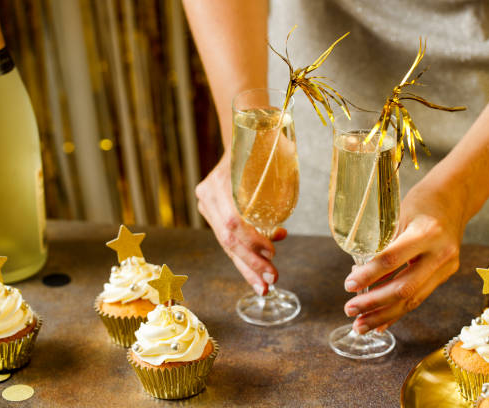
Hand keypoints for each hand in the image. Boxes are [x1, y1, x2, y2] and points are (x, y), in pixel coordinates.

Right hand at [196, 153, 286, 294]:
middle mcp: (208, 196)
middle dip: (252, 263)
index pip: (233, 222)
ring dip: (248, 267)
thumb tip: (281, 226)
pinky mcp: (214, 213)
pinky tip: (260, 270)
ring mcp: (208, 205)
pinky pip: (229, 240)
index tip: (273, 252)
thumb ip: (280, 178)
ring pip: (227, 245)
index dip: (252, 242)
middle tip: (273, 280)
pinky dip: (246, 257)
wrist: (244, 134)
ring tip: (266, 285)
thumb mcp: (274, 152)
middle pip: (228, 239)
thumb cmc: (263, 142)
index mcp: (218, 183)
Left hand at [342, 179, 466, 333]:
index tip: (348, 285)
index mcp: (426, 232)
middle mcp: (440, 253)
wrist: (454, 198)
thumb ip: (382, 243)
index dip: (369, 275)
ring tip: (360, 325)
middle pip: (404, 288)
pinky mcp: (446, 275)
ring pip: (413, 299)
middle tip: (349, 310)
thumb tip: (357, 274)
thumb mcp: (398, 214)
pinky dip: (398, 311)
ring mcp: (446, 267)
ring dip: (384, 315)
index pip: (393, 259)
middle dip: (374, 303)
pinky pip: (420, 297)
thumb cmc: (422, 202)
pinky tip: (381, 324)